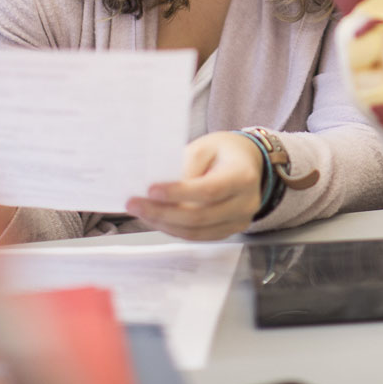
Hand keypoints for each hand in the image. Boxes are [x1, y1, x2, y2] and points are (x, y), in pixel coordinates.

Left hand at [126, 131, 263, 240]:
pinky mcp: (229, 230)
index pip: (209, 190)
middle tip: (134, 204)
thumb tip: (156, 189)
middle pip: (200, 216)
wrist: (248, 163)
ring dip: (164, 224)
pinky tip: (157, 218)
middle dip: (162, 212)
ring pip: (196, 231)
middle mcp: (246, 202)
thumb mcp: (205, 147)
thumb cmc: (224, 152)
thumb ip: (184, 167)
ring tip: (141, 212)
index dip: (179, 193)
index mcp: (243, 176)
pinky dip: (174, 229)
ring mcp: (239, 220)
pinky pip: (198, 236)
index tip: (151, 190)